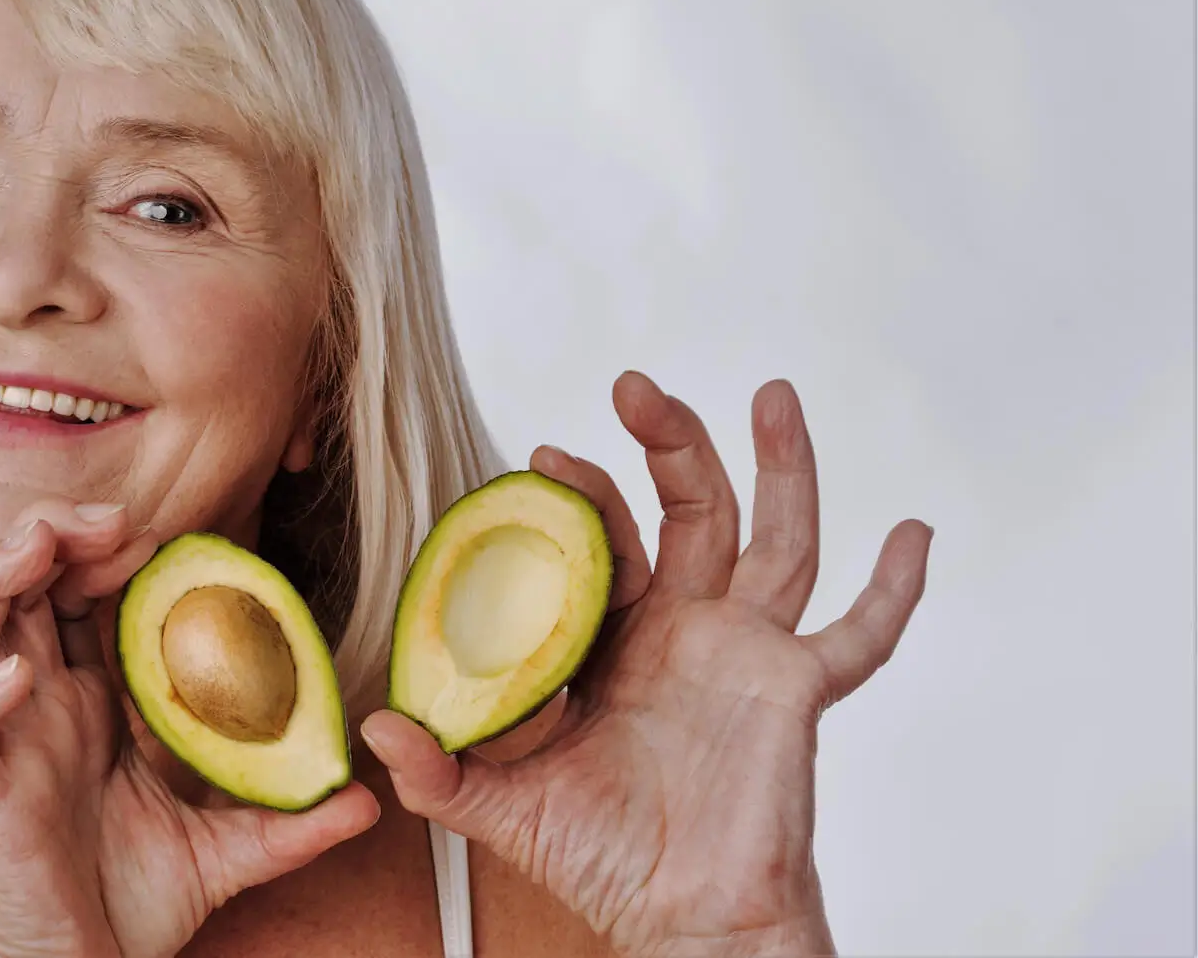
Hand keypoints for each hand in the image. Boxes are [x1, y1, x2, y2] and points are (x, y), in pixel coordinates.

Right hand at [0, 500, 381, 957]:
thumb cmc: (127, 906)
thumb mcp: (226, 852)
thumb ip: (290, 822)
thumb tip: (365, 800)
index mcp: (82, 700)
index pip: (73, 594)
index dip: (98, 550)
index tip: (150, 536)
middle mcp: (32, 707)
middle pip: (11, 588)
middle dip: (45, 535)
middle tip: (105, 522)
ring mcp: (0, 746)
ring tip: (36, 551)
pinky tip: (16, 676)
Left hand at [363, 373, 932, 956]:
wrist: (680, 918)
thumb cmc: (601, 859)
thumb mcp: (503, 809)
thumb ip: (440, 768)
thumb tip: (376, 728)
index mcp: (616, 640)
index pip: (603, 542)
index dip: (581, 498)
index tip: (548, 458)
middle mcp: (685, 629)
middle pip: (689, 510)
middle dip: (669, 444)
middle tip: (636, 387)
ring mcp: (746, 653)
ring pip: (775, 538)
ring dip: (780, 466)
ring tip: (770, 394)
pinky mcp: (796, 691)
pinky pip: (859, 636)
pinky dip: (894, 589)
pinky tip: (915, 533)